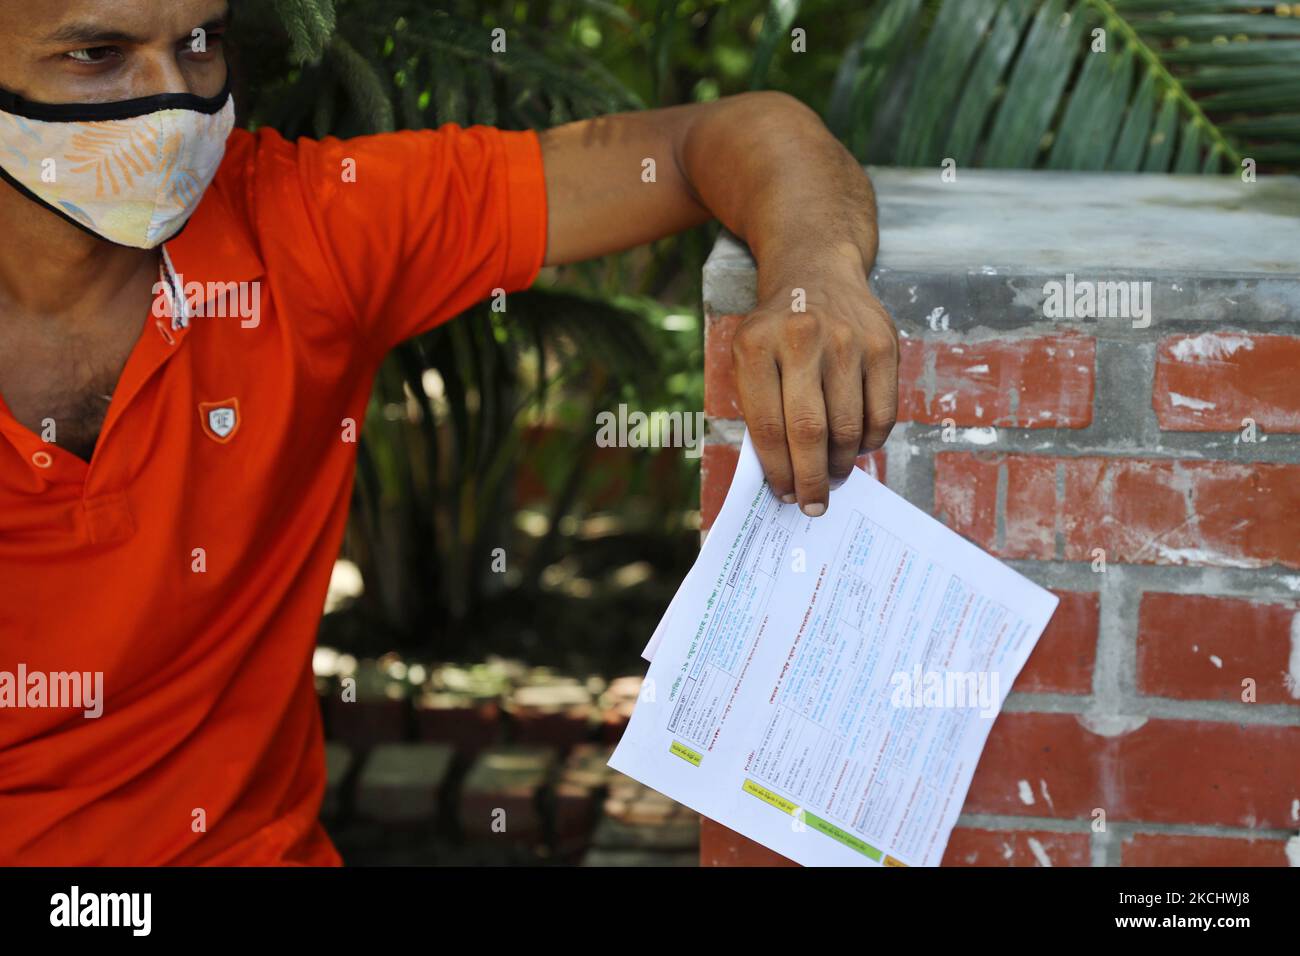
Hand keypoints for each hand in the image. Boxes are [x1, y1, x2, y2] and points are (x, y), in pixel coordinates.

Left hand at [730, 269, 897, 515]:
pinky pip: (881, 412)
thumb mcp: (749, 356)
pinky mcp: (882, 344)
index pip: (767, 427)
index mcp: (756, 346)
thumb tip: (783, 476)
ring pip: (848, 427)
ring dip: (840, 463)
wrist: (814, 270)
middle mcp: (801, 339)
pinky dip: (869, 441)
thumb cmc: (775, 330)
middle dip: (811, 480)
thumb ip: (760, 408)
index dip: (777, 471)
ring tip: (832, 474)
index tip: (784, 495)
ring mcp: (846, 340)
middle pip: (809, 432)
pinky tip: (856, 446)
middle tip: (813, 504)